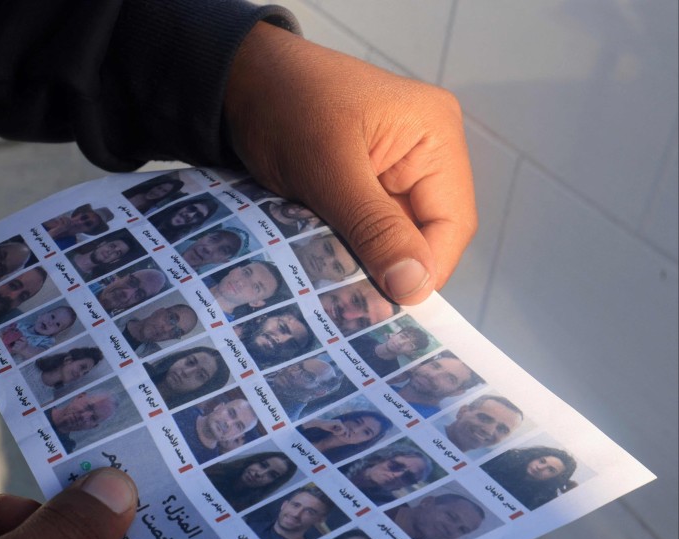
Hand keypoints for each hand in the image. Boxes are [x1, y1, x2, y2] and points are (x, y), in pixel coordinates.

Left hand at [225, 22, 476, 303]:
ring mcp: (395, 172)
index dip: (424, 271)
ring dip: (364, 264)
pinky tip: (323, 267)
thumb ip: (373, 227)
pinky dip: (346, 251)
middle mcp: (425, 154)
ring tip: (334, 287)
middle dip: (390, 270)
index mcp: (435, 135)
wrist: (237, 81)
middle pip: (425, 237)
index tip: (387, 307)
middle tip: (353, 306)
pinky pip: (367, 234)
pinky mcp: (365, 188)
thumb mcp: (328, 168)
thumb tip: (414, 286)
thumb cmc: (284, 103)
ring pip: (393, 242)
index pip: (451, 224)